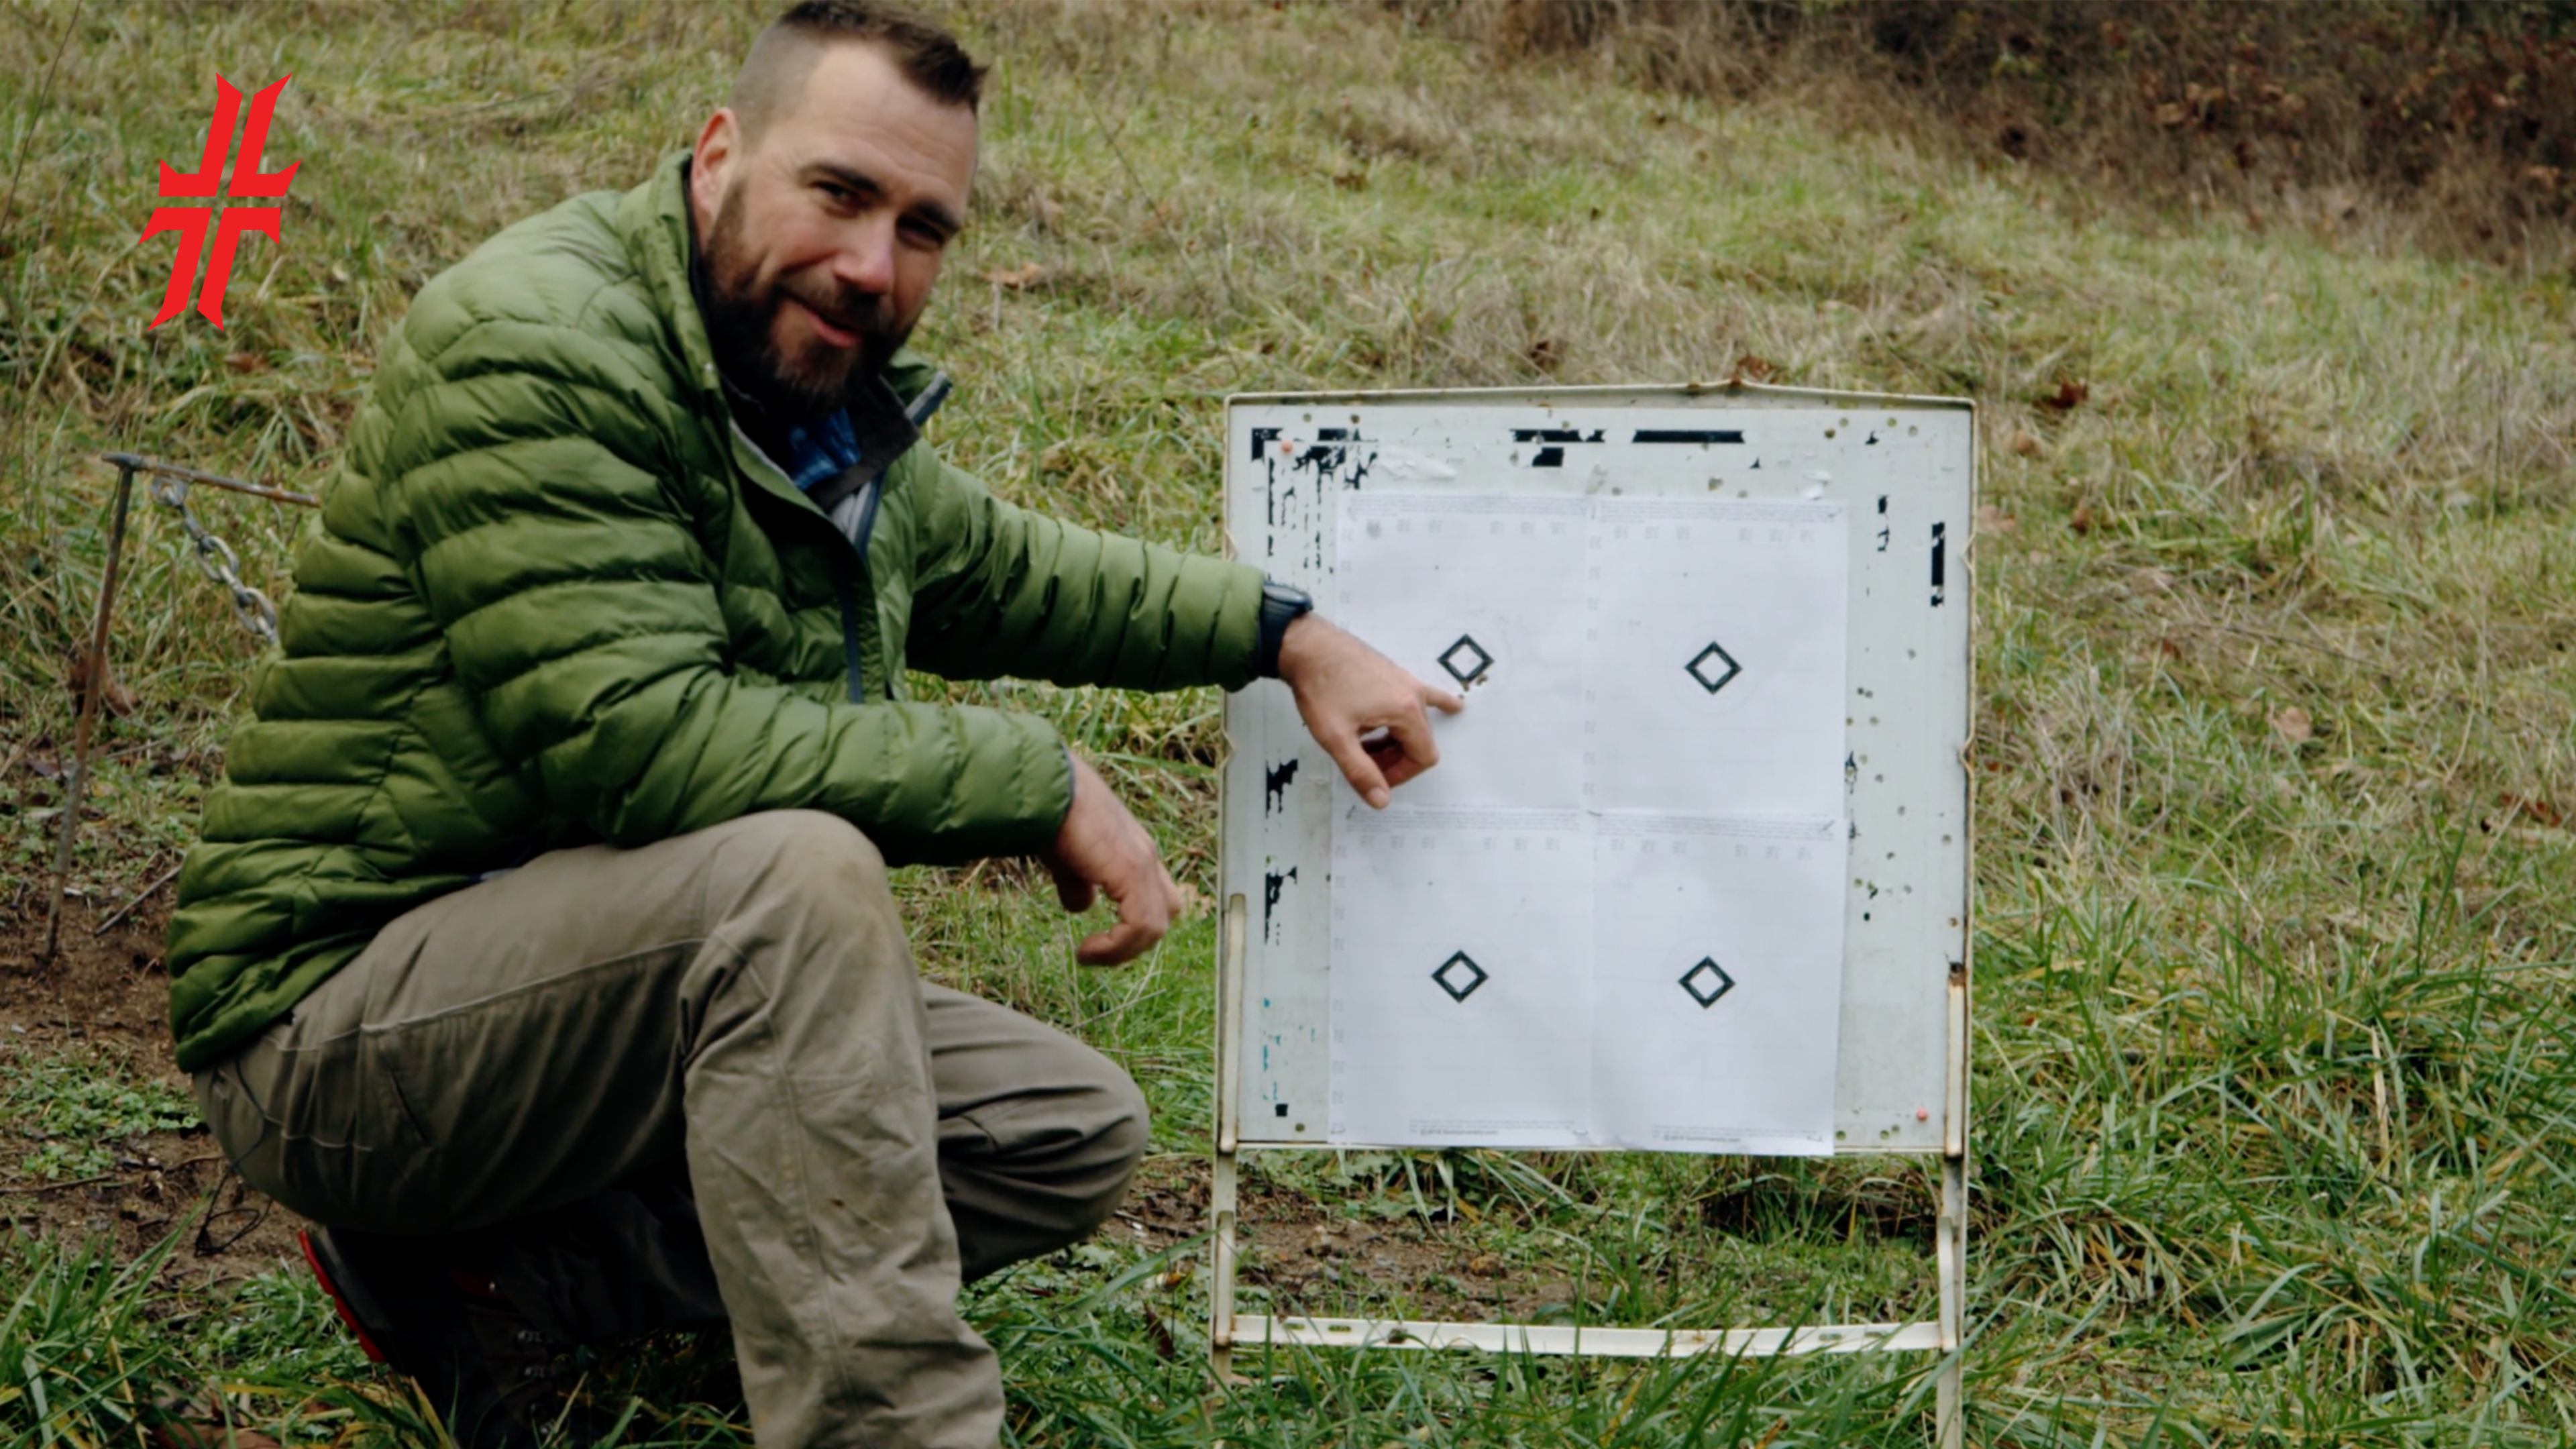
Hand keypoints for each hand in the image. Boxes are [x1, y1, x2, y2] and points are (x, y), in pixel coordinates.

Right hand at [1039, 753, 1183, 965]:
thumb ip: (1077, 880)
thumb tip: (1079, 906)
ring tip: (1090, 955)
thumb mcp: (1065, 855)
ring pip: (1156, 923)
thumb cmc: (1050, 812)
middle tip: (1101, 952)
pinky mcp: (1132, 870)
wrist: (1044, 784)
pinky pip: (1140, 924)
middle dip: (1135, 939)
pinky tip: (1086, 952)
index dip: (1130, 926)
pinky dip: (1117, 946)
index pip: (1153, 897)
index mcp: (1133, 849)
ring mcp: (1142, 862)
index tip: (1092, 944)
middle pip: (1166, 910)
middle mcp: (1145, 855)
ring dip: (1124, 949)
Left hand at [1276, 612, 1463, 807]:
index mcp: (1405, 711)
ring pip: (1413, 723)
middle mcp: (1413, 694)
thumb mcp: (1336, 737)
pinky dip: (1436, 705)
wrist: (1308, 646)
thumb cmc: (1320, 689)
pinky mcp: (1395, 674)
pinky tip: (1455, 708)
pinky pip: (1423, 694)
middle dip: (1394, 758)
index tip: (1372, 776)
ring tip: (1364, 740)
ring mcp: (1406, 681)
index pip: (1423, 757)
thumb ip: (1361, 772)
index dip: (1400, 774)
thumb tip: (1381, 801)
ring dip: (1395, 739)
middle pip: (1419, 741)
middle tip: (1361, 758)